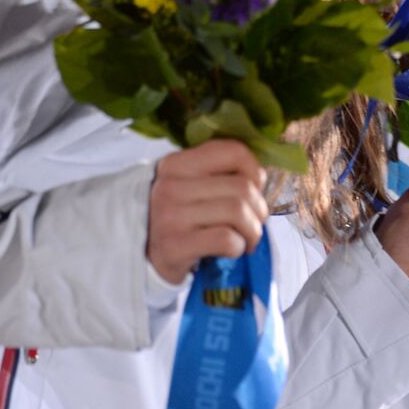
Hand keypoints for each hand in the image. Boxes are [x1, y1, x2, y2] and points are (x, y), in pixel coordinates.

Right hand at [147, 140, 268, 284]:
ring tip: (247, 238)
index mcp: (176, 163)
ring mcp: (169, 216)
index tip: (255, 189)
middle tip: (254, 223)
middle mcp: (169, 186)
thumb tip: (262, 174)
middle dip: (259, 209)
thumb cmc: (181, 217)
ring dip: (253, 230)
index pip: (233, 151)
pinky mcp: (173, 246)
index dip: (255, 171)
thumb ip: (220, 172)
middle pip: (242, 187)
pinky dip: (238, 246)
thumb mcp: (192, 185)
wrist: (147, 257)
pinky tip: (233, 250)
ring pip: (237, 211)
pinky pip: (225, 239)